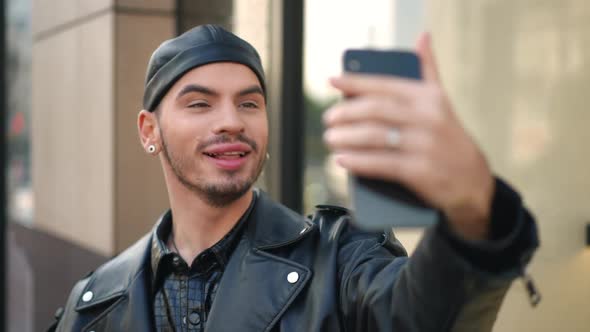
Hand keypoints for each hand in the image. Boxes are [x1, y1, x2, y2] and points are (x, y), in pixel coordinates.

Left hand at [323, 33, 494, 239]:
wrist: (472, 181)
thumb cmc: (448, 138)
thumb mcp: (442, 101)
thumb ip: (428, 70)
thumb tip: (423, 36)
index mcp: (428, 98)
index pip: (385, 85)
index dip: (356, 82)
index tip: (333, 81)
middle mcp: (427, 118)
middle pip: (376, 110)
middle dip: (346, 113)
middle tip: (329, 118)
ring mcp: (424, 145)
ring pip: (375, 137)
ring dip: (346, 137)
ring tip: (331, 138)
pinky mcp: (420, 171)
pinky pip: (381, 164)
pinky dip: (358, 162)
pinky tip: (342, 160)